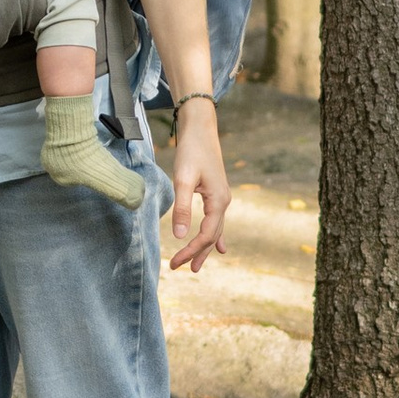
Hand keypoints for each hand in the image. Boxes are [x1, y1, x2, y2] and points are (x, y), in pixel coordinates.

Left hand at [165, 103, 230, 273]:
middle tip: (179, 269)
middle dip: (196, 254)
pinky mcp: (216, 193)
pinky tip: (219, 247)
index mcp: (218, 201)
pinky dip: (215, 236)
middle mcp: (224, 202)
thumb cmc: (191, 151)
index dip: (190, 251)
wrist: (200, 129)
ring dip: (205, 248)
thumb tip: (178, 236)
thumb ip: (181, 207)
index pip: (205, 236)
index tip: (174, 262)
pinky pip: (217, 221)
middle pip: (212, 236)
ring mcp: (222, 198)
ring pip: (215, 230)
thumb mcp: (183, 179)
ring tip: (197, 267)